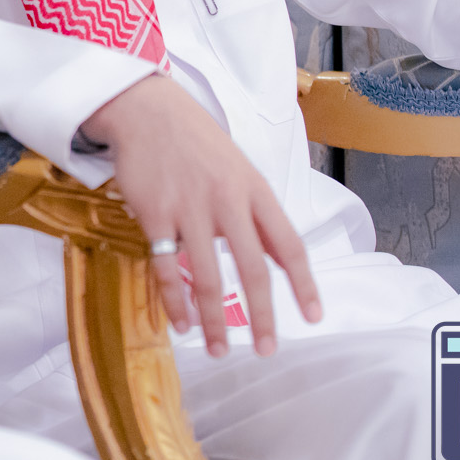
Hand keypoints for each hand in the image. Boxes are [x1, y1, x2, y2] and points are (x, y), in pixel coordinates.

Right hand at [82, 74, 321, 357]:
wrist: (146, 110)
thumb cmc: (195, 141)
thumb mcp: (236, 167)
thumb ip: (252, 210)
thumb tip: (272, 258)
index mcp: (255, 189)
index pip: (289, 244)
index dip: (304, 284)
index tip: (314, 317)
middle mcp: (227, 201)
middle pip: (252, 269)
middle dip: (263, 316)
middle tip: (266, 350)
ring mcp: (189, 208)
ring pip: (207, 277)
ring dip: (215, 320)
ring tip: (218, 349)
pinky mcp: (154, 214)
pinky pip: (167, 267)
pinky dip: (175, 300)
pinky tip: (182, 321)